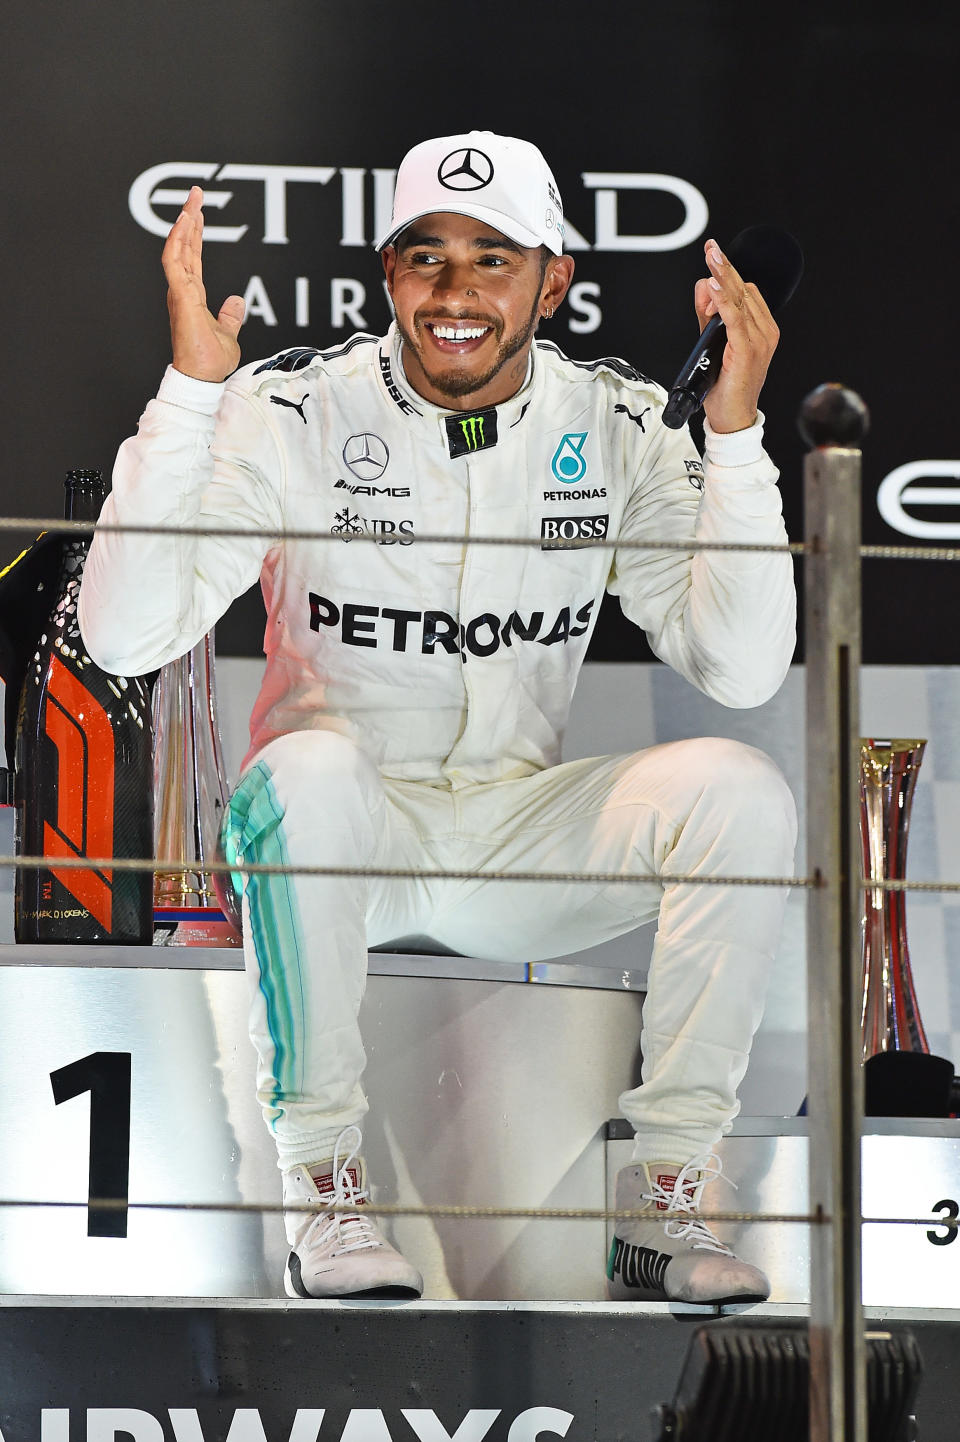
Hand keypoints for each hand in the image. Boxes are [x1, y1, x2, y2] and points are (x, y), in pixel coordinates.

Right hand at [162, 186, 244, 382]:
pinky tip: (185, 220)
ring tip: (192, 199)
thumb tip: (237, 300)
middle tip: (195, 193)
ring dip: (185, 222)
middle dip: (190, 218)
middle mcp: (183, 290)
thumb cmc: (210, 361)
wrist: (203, 377)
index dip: (195, 233)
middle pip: (185, 247)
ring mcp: (180, 292)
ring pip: (178, 248)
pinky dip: (179, 239)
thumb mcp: (228, 333)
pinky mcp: (180, 296)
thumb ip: (231, 315)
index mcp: (192, 296)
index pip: (192, 257)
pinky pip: (175, 261)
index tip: (198, 212)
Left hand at [694, 238, 778, 433]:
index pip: (746, 291)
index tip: (712, 255)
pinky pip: (735, 318)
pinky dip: (725, 299)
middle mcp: (765, 331)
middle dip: (725, 266)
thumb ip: (708, 316)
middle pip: (744, 289)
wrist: (732, 418)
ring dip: (723, 278)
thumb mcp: (713, 343)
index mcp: (761, 328)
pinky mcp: (748, 350)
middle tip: (711, 246)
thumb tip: (702, 286)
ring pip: (740, 299)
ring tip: (711, 257)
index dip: (726, 275)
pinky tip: (715, 285)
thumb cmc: (725, 387)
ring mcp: (760, 340)